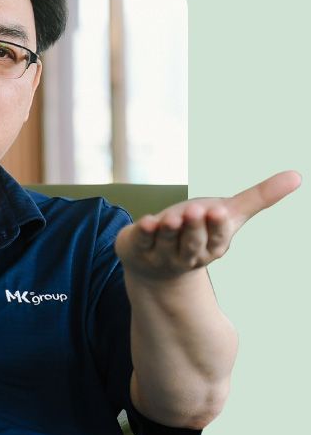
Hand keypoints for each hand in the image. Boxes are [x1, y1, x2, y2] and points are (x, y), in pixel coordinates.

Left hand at [115, 171, 301, 280]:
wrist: (158, 258)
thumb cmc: (199, 229)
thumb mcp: (228, 214)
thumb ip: (259, 197)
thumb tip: (297, 175)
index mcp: (213, 246)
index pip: (217, 238)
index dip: (216, 226)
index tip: (219, 210)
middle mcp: (189, 255)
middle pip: (193, 243)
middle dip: (194, 228)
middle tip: (195, 210)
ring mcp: (162, 255)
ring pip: (166, 243)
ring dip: (168, 230)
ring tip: (170, 217)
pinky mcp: (139, 248)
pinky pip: (142, 241)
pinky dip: (144, 232)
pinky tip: (145, 221)